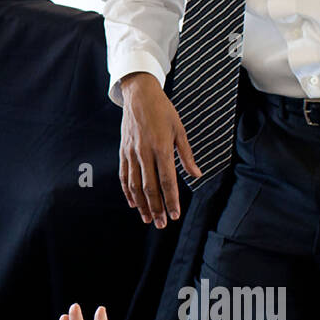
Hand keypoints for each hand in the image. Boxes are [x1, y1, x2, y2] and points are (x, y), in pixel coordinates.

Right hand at [119, 72, 198, 226]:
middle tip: (162, 224)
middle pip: (149, 187)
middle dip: (157, 208)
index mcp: (161, 147)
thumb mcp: (179, 129)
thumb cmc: (163, 110)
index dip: (171, 200)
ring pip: (134, 185)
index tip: (175, 214)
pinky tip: (132, 203)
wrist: (138, 94)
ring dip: (141, 204)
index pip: (167, 180)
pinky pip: (124, 175)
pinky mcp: (123, 151)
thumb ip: (187, 155)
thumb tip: (196, 174)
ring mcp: (131, 153)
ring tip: (148, 218)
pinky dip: (127, 191)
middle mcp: (144, 152)